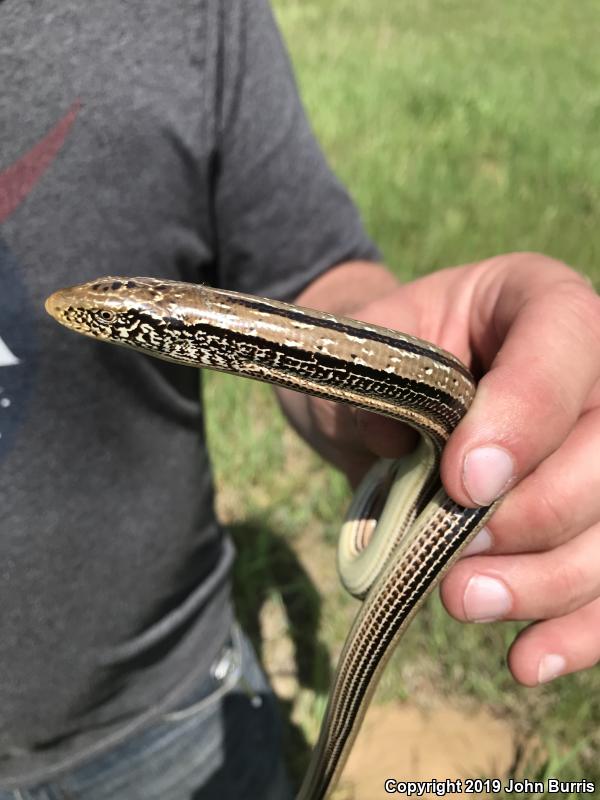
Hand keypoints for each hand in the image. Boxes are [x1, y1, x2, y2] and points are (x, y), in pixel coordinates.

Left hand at [281, 253, 599, 684]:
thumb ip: (376, 387)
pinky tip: (527, 659)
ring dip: (552, 581)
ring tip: (465, 601)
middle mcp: (590, 371)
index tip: (461, 481)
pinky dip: (577, 628)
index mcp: (536, 300)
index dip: (527, 416)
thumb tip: (399, 445)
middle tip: (458, 551)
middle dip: (539, 515)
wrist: (382, 393)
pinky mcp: (584, 518)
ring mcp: (594, 445)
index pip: (567, 341)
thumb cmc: (375, 356)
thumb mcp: (360, 350)